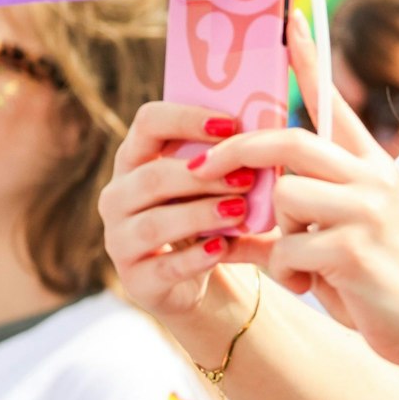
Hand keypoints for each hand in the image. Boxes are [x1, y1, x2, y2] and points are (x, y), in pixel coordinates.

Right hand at [99, 101, 272, 354]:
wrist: (199, 281)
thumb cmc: (210, 220)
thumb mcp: (219, 188)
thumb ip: (236, 163)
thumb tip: (280, 135)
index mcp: (137, 160)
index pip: (148, 122)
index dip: (186, 118)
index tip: (231, 125)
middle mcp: (118, 196)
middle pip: (151, 176)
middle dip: (202, 176)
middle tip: (247, 178)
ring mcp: (120, 240)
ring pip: (155, 223)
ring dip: (200, 215)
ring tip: (239, 212)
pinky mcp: (136, 279)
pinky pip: (163, 266)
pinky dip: (194, 259)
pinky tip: (221, 250)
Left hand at [186, 13, 398, 378]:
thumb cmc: (376, 279)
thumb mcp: (341, 231)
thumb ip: (300, 205)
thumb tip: (232, 195)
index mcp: (369, 165)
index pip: (332, 103)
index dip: (309, 61)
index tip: (289, 21)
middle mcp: (371, 177)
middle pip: (290, 140)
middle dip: (238, 152)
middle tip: (202, 166)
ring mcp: (365, 210)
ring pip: (283, 196)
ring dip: (276, 233)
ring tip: (302, 260)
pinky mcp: (354, 247)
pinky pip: (287, 246)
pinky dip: (289, 271)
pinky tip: (316, 284)